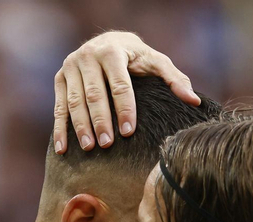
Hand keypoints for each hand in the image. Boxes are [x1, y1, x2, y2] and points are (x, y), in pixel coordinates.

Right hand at [52, 31, 199, 153]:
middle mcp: (87, 56)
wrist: (107, 41)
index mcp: (112, 51)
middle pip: (94, 94)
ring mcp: (70, 67)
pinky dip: (60, 129)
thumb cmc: (136, 57)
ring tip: (89, 147)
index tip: (128, 132)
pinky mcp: (59, 78)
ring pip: (74, 101)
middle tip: (107, 144)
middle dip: (100, 120)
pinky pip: (58, 107)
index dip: (124, 108)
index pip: (119, 84)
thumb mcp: (156, 62)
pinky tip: (63, 149)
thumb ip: (175, 79)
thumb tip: (194, 100)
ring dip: (80, 127)